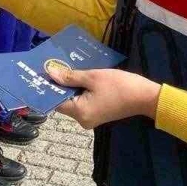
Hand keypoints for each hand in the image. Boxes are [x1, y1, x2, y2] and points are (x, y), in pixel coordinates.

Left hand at [47, 65, 161, 129]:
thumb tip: (50, 74)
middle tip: (53, 65)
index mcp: (80, 112)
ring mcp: (90, 118)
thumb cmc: (119, 85)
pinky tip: (79, 75)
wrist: (145, 96)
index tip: (41, 73)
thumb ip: (70, 76)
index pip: (56, 101)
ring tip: (65, 67)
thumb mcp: (93, 77)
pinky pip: (83, 101)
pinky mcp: (98, 114)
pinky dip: (80, 90)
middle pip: (64, 101)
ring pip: (73, 100)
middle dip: (60, 84)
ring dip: (70, 85)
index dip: (48, 87)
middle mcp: (82, 120)